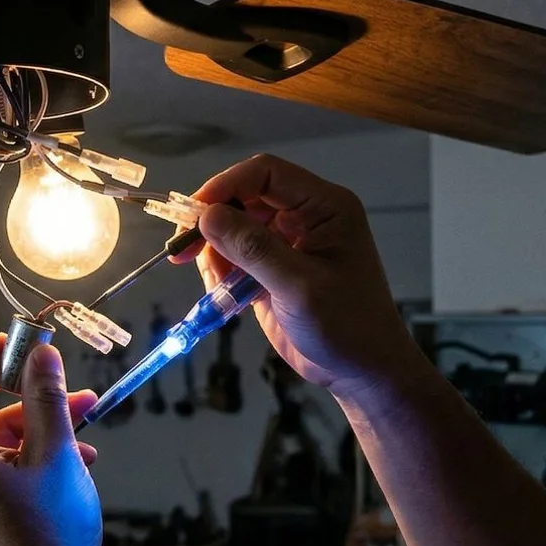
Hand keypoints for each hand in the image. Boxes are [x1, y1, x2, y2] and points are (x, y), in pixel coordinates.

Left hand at [0, 335, 101, 545]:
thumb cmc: (50, 538)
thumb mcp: (56, 456)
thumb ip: (47, 399)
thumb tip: (42, 355)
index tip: (16, 343)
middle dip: (5, 383)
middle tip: (39, 369)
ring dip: (28, 418)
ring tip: (82, 413)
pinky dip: (24, 450)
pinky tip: (76, 454)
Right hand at [170, 153, 425, 404]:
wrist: (361, 371)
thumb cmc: (346, 325)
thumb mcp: (299, 287)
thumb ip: (254, 248)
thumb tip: (208, 216)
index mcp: (324, 207)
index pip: (266, 174)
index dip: (226, 186)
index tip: (195, 214)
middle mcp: (305, 216)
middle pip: (244, 197)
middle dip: (213, 222)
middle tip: (183, 250)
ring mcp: (287, 242)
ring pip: (233, 227)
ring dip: (215, 252)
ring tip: (218, 286)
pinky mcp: (272, 268)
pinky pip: (234, 256)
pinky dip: (221, 272)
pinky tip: (226, 297)